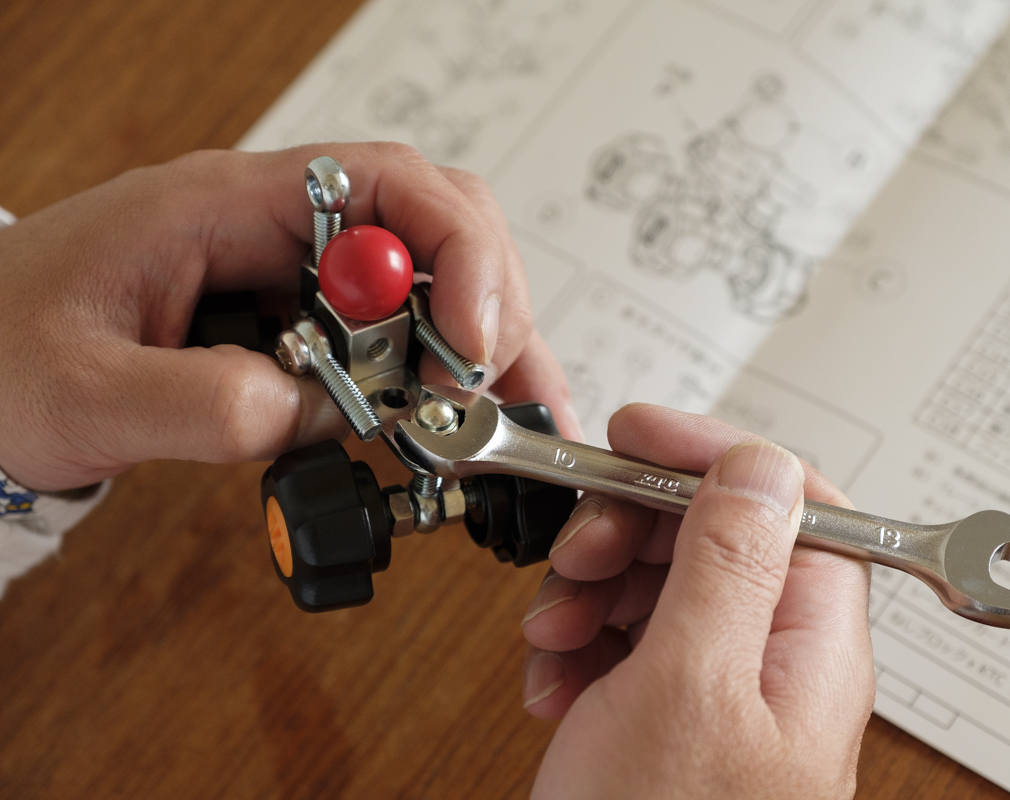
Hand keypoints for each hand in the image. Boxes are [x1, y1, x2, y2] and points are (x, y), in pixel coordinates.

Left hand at [0, 144, 580, 489]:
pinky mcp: (304, 325)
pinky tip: (465, 423)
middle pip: (441, 229)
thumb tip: (324, 418)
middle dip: (487, 308)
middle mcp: (282, 229)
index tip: (469, 340)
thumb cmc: (0, 353)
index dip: (457, 253)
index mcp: (228, 204)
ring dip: (481, 352)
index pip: (389, 184)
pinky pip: (400, 339)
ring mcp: (298, 276)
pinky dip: (447, 380)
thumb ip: (207, 403)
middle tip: (484, 395)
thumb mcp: (84, 389)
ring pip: (435, 285)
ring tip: (505, 423)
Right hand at [521, 405, 874, 798]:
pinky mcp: (665, 713)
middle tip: (580, 555)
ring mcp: (716, 689)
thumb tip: (760, 461)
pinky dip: (579, 644)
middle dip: (631, 530)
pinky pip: (626, 639)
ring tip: (556, 635)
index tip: (637, 438)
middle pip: (712, 534)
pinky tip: (554, 681)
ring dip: (593, 590)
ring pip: (659, 581)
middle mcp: (771, 660)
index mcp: (809, 644)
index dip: (713, 455)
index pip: (788, 500)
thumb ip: (729, 563)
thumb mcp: (688, 688)